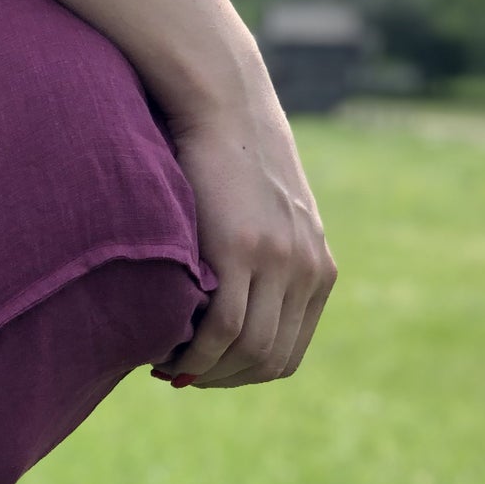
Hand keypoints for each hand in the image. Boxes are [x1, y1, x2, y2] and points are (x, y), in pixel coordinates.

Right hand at [153, 88, 336, 387]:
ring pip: (249, 350)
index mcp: (318, 267)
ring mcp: (280, 261)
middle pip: (271, 359)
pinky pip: (225, 326)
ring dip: (206, 370)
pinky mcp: (244, 250)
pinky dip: (196, 350)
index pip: (288, 352)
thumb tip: (227, 303)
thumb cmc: (228, 157)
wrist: (224, 105)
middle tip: (179, 373)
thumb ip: (262, 258)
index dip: (243, 374)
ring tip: (168, 363)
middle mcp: (307, 270)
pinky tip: (167, 347)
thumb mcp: (263, 214)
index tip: (203, 371)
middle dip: (223, 378)